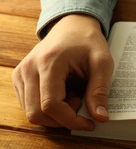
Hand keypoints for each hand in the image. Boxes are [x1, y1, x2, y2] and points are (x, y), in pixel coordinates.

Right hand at [12, 14, 113, 129]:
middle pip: (36, 113)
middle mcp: (29, 68)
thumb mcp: (102, 62)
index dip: (70, 120)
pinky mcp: (20, 77)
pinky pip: (29, 104)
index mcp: (49, 62)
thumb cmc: (88, 41)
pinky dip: (48, 108)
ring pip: (31, 112)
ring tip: (74, 95)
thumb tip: (100, 117)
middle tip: (82, 104)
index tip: (90, 123)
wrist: (73, 25)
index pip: (50, 105)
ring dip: (55, 114)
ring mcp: (21, 73)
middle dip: (63, 119)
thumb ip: (100, 90)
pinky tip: (64, 94)